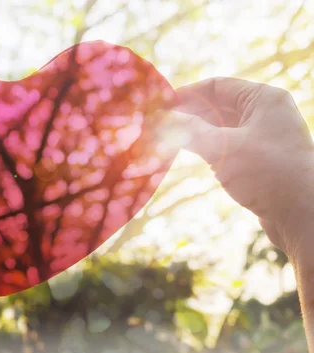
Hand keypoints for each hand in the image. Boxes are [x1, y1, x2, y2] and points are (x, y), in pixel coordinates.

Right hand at [174, 77, 313, 261]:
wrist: (305, 215)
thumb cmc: (268, 173)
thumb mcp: (223, 148)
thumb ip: (190, 131)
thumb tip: (161, 119)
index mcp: (263, 99)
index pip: (217, 86)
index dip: (187, 94)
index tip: (160, 105)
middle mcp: (265, 114)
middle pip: (217, 106)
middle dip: (188, 114)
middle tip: (158, 125)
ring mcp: (263, 138)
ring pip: (220, 127)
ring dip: (195, 133)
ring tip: (167, 140)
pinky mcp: (259, 160)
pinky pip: (227, 146)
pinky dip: (207, 148)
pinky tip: (189, 155)